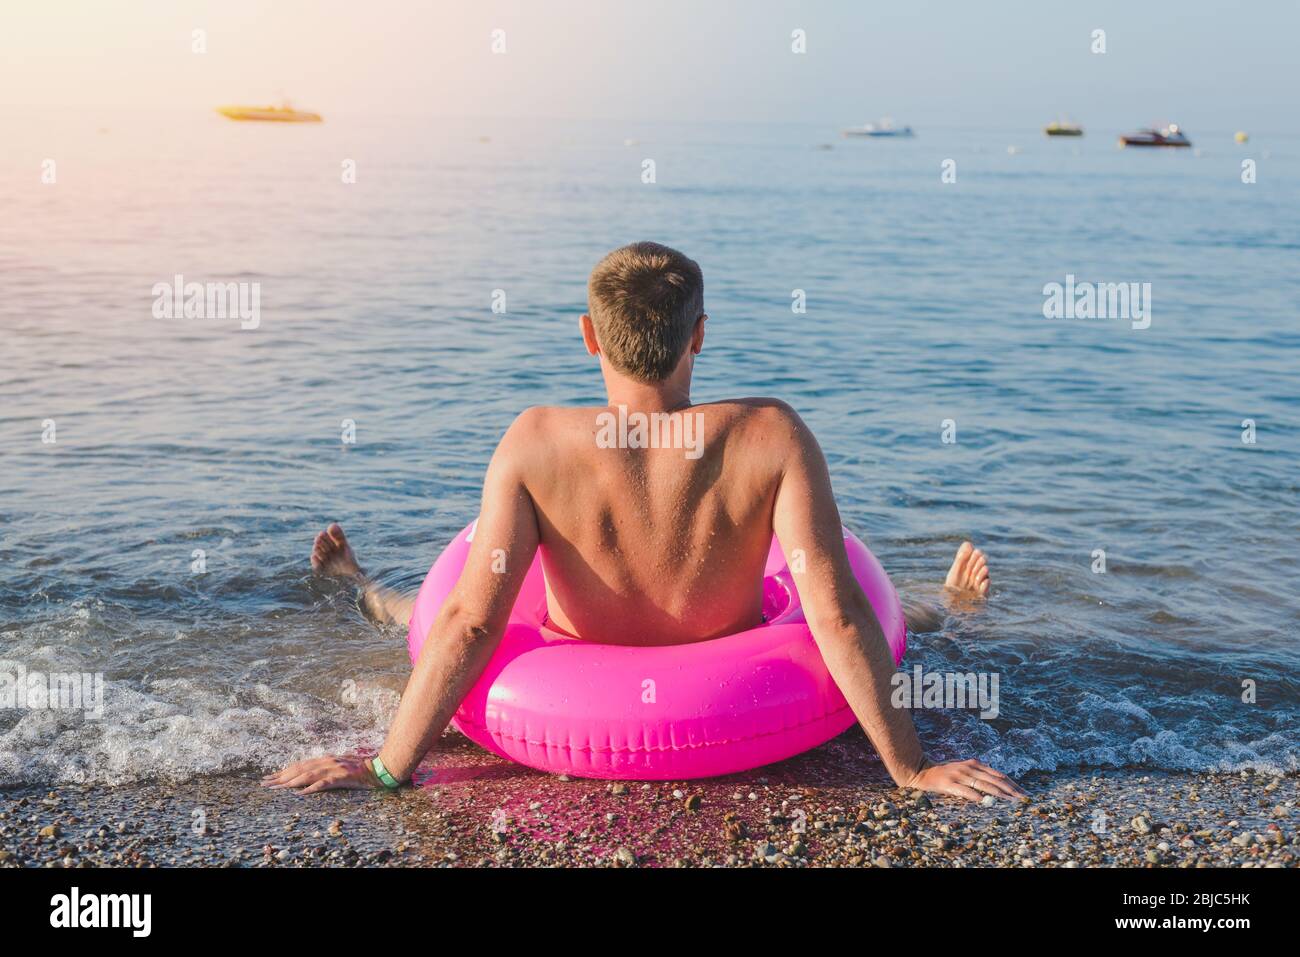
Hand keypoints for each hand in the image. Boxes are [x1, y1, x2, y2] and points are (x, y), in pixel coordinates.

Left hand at [261, 755, 382, 793]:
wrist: (379, 768)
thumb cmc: (361, 769)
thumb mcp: (341, 765)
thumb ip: (327, 768)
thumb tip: (312, 774)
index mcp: (326, 759)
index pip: (300, 764)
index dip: (284, 771)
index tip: (270, 777)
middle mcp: (327, 761)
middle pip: (299, 768)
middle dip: (280, 776)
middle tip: (264, 783)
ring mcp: (333, 769)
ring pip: (307, 774)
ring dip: (290, 782)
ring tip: (276, 788)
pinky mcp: (341, 778)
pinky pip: (323, 783)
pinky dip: (310, 788)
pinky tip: (300, 794)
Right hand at [905, 758, 1025, 801]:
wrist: (923, 771)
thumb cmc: (945, 773)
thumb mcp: (964, 769)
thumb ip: (978, 775)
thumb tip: (996, 784)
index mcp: (974, 764)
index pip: (997, 774)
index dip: (1011, 783)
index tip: (1022, 791)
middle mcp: (969, 767)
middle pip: (994, 779)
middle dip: (1009, 789)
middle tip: (1021, 798)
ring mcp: (959, 775)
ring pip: (983, 785)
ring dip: (998, 793)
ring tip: (1009, 800)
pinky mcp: (950, 783)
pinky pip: (965, 791)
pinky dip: (975, 796)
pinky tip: (984, 801)